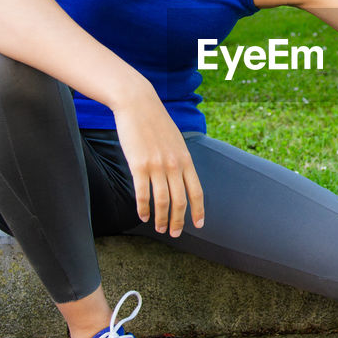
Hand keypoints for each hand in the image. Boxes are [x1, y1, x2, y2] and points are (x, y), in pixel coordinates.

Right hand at [111, 96, 204, 236]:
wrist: (138, 104)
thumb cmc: (155, 122)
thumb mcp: (176, 141)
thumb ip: (179, 159)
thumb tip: (180, 177)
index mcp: (186, 159)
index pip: (197, 191)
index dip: (198, 210)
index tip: (199, 225)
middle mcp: (174, 165)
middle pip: (180, 201)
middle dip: (179, 221)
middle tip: (175, 234)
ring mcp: (157, 165)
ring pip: (162, 201)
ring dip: (161, 218)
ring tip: (159, 228)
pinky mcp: (139, 165)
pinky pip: (142, 193)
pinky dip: (144, 208)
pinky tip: (143, 216)